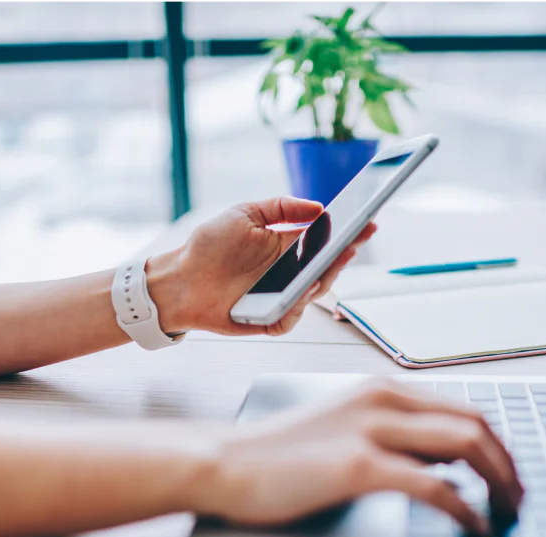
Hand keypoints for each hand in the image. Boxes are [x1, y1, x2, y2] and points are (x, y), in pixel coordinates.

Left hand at [146, 197, 375, 336]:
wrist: (180, 279)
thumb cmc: (210, 246)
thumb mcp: (245, 214)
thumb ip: (282, 207)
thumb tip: (318, 207)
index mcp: (288, 246)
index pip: (326, 239)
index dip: (348, 232)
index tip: (366, 220)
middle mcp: (289, 273)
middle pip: (327, 267)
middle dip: (344, 254)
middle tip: (354, 241)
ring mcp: (281, 297)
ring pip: (314, 292)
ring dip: (324, 278)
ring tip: (331, 261)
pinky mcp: (270, 319)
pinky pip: (291, 317)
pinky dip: (298, 307)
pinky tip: (300, 293)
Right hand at [194, 379, 522, 533]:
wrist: (225, 462)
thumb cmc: (278, 453)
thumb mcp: (345, 427)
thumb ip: (392, 435)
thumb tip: (443, 461)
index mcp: (383, 390)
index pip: (464, 409)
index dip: (498, 444)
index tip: (510, 474)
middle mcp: (384, 400)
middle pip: (476, 423)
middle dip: (509, 463)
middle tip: (519, 497)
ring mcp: (372, 430)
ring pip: (466, 445)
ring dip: (499, 481)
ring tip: (507, 512)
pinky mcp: (358, 466)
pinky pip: (433, 485)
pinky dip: (464, 507)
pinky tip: (472, 525)